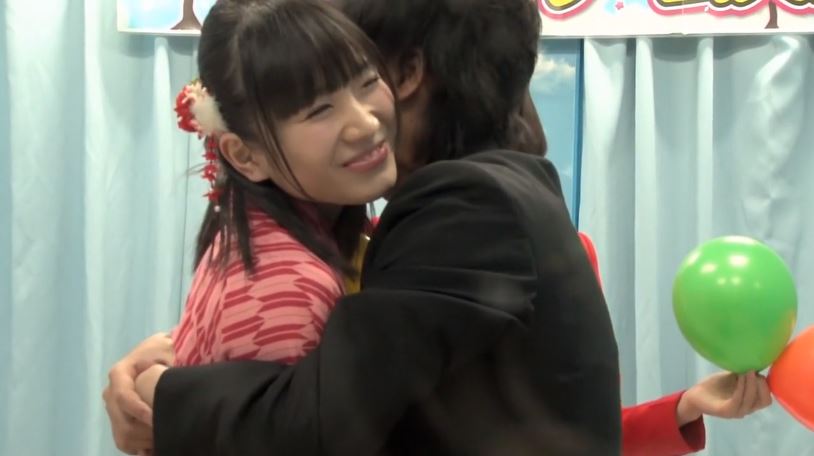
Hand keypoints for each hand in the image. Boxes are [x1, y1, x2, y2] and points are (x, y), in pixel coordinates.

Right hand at [102, 332, 173, 453]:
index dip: (139, 410)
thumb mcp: (167, 347)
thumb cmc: (167, 349)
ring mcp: (115, 410)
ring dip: (145, 442)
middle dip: (146, 431)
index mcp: (119, 374)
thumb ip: (167, 362)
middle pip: (123, 422)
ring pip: (123, 436)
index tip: (156, 418)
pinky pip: (127, 443)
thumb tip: (172, 376)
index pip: (124, 397)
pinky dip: (142, 448)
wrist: (164, 353)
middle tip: (169, 432)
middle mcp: (112, 393)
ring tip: (167, 438)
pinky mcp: (121, 422)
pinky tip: (158, 446)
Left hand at [676, 371, 771, 425]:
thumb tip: (758, 360)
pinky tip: (739, 376)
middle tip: (755, 371)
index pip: (766, 398)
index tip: (760, 371)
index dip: (767, 385)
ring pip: (751, 400)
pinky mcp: (726, 411)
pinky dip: (741, 387)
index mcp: (750, 402)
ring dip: (751, 384)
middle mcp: (746, 409)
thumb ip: (745, 373)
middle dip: (762, 386)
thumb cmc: (716, 386)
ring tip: (748, 370)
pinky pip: (738, 400)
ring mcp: (736, 412)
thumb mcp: (733, 377)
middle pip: (764, 401)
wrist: (696, 395)